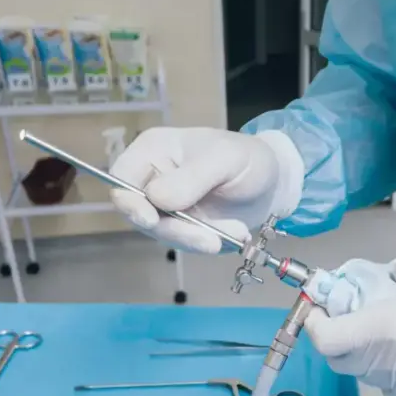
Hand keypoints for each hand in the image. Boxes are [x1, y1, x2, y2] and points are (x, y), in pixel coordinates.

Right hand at [108, 127, 303, 252]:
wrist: (274, 183)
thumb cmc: (248, 159)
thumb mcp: (224, 159)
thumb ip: (191, 178)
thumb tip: (157, 199)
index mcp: (153, 151)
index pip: (121, 178)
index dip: (129, 202)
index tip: (151, 219)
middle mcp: (152, 179)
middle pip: (139, 213)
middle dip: (175, 230)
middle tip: (210, 240)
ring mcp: (165, 206)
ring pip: (162, 233)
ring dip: (196, 240)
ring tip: (234, 233)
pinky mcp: (181, 226)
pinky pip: (182, 243)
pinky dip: (206, 244)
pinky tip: (233, 234)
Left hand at [305, 239, 395, 395]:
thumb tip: (388, 285)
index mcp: (389, 330)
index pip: (327, 341)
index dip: (315, 323)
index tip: (321, 306)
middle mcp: (393, 367)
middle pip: (342, 363)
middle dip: (337, 338)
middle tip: (351, 311)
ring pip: (368, 377)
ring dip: (364, 354)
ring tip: (385, 327)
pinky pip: (395, 388)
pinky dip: (389, 370)